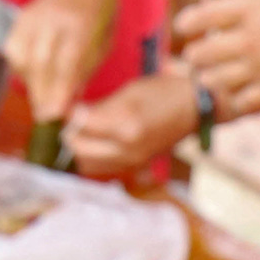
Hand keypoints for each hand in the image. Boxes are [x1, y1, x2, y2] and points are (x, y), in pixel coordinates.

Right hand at [6, 0, 113, 119]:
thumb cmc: (99, 18)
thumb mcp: (102, 45)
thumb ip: (82, 72)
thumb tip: (64, 106)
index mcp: (82, 23)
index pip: (67, 61)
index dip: (59, 90)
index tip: (56, 114)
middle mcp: (54, 17)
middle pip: (40, 62)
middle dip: (42, 93)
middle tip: (45, 116)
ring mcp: (34, 15)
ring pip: (22, 57)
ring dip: (30, 82)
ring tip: (42, 95)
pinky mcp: (20, 17)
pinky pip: (13, 50)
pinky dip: (21, 68)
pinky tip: (33, 75)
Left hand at [62, 72, 199, 175]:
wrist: (196, 109)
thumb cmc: (164, 92)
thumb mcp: (129, 92)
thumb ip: (100, 106)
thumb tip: (74, 113)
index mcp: (126, 125)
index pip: (81, 126)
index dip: (68, 115)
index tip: (63, 107)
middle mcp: (128, 149)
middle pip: (80, 151)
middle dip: (68, 136)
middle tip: (64, 122)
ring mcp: (133, 161)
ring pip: (89, 165)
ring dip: (78, 150)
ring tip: (76, 133)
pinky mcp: (137, 166)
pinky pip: (105, 168)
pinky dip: (93, 158)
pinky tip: (92, 143)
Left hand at [173, 0, 259, 115]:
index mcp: (251, 4)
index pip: (200, 16)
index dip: (188, 22)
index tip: (186, 26)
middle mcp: (249, 37)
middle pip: (200, 53)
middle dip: (195, 55)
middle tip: (198, 56)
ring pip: (215, 81)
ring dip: (212, 79)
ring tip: (215, 78)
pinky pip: (242, 103)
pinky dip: (238, 100)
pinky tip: (243, 95)